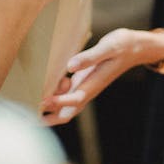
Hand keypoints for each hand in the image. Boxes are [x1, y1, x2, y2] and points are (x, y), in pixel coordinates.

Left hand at [40, 27, 163, 125]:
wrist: (136, 47)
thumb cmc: (123, 45)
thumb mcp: (109, 47)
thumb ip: (90, 57)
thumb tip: (70, 67)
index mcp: (95, 83)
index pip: (75, 99)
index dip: (58, 102)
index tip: (43, 99)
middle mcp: (88, 89)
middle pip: (67, 113)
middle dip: (49, 118)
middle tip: (28, 117)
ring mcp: (85, 86)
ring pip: (64, 106)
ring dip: (48, 109)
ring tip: (29, 103)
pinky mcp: (82, 81)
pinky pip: (65, 95)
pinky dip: (52, 96)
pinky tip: (42, 86)